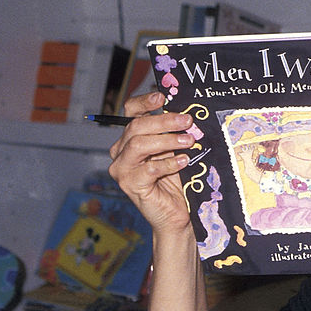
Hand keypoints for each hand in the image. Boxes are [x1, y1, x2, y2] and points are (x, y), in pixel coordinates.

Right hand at [108, 91, 195, 236]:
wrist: (176, 214)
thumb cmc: (177, 181)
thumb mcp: (175, 151)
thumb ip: (175, 133)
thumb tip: (188, 112)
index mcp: (130, 138)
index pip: (131, 112)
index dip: (145, 102)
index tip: (162, 97)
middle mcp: (121, 151)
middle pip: (136, 127)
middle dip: (164, 122)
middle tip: (187, 121)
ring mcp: (122, 169)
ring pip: (139, 145)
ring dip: (167, 140)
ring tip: (189, 141)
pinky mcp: (130, 185)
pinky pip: (149, 169)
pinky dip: (168, 163)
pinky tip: (184, 161)